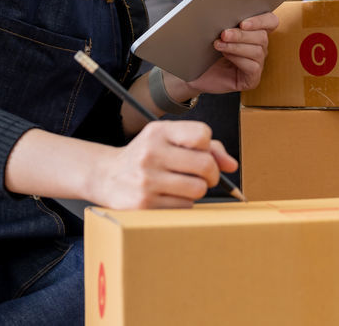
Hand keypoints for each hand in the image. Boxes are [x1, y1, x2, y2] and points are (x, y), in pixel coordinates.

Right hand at [92, 120, 236, 208]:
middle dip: (211, 174)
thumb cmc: (146, 156)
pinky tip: (168, 196)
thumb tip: (232, 165)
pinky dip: (183, 203)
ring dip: (197, 190)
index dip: (209, 147)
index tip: (201, 153)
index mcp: (159, 132)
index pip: (202, 134)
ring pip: (197, 189)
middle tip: (204, 177)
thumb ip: (205, 147)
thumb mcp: (169, 140)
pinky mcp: (144, 204)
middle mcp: (151, 153)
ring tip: (183, 186)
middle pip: (205, 165)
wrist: (106, 176)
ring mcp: (147, 180)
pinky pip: (184, 207)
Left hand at [183, 11, 277, 95]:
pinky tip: (225, 56)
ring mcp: (257, 64)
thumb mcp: (216, 32)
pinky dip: (238, 59)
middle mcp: (259, 47)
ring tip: (219, 44)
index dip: (261, 20)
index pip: (271, 21)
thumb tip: (227, 12)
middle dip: (242, 34)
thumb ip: (227, 22)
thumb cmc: (206, 50)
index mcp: (255, 31)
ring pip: (257, 51)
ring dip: (236, 46)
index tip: (243, 23)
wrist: (194, 72)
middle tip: (224, 34)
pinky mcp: (252, 79)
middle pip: (262, 36)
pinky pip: (253, 67)